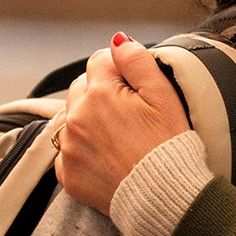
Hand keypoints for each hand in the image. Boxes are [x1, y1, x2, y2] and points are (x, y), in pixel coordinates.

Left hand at [55, 32, 189, 214]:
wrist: (163, 196)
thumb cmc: (168, 144)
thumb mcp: (163, 95)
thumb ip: (137, 61)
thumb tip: (117, 40)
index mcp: (100, 94)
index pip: (99, 61)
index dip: (120, 69)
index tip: (136, 87)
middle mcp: (76, 118)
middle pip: (82, 87)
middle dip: (101, 91)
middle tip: (131, 111)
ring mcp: (68, 148)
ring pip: (72, 117)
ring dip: (89, 118)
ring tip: (120, 134)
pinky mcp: (67, 174)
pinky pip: (66, 150)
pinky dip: (82, 148)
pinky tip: (108, 154)